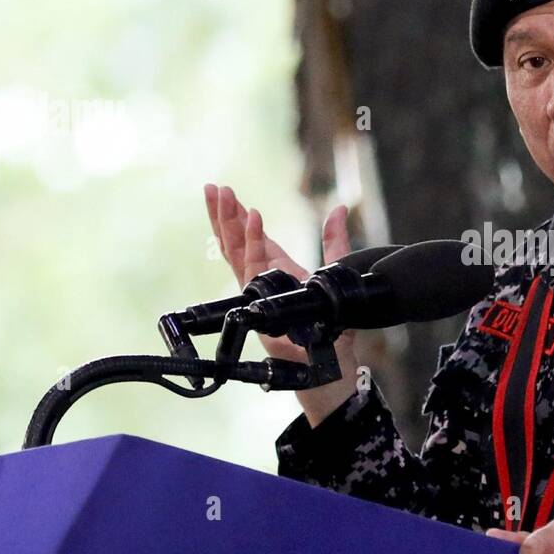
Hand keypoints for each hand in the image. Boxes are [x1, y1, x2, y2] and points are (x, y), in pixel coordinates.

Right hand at [203, 183, 359, 424]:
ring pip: (236, 254)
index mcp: (277, 271)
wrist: (329, 364)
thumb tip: (340, 208)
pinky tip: (252, 220)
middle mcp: (262, 281)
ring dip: (229, 225)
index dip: (239, 218)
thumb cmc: (331, 326)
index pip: (251, 241)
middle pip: (235, 244)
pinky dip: (251, 244)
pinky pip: (252, 271)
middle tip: (214, 188)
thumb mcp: (336, 274)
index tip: (230, 194)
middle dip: (224, 216)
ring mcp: (258, 294)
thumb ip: (335, 242)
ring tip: (224, 197)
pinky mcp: (261, 305)